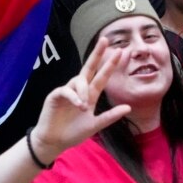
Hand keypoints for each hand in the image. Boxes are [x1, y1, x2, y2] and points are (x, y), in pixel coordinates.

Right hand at [30, 38, 130, 160]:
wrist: (54, 142)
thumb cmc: (73, 133)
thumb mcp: (95, 125)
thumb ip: (110, 116)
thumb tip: (128, 107)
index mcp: (89, 95)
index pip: (101, 77)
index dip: (110, 65)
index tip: (120, 52)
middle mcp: (79, 90)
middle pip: (89, 68)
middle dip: (97, 54)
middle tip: (104, 40)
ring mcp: (67, 91)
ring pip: (78, 80)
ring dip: (83, 91)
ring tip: (84, 107)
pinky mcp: (55, 96)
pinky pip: (66, 90)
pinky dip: (74, 96)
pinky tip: (79, 104)